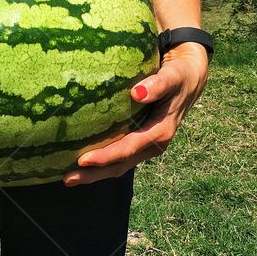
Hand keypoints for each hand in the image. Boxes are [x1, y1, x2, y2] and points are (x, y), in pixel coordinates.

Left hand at [63, 42, 208, 185]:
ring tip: (68, 177)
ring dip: (94, 173)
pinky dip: (100, 163)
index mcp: (160, 133)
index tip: (83, 160)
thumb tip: (137, 93)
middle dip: (94, 174)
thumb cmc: (179, 76)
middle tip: (67, 179)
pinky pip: (118, 157)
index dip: (106, 157)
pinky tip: (81, 162)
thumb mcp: (173, 77)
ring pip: (118, 166)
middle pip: (120, 165)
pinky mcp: (139, 142)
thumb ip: (158, 84)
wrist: (189, 79)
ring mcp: (145, 146)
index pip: (128, 149)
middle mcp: (153, 145)